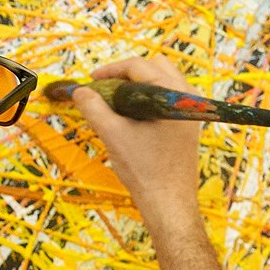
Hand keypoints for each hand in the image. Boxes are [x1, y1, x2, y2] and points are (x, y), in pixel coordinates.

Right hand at [70, 53, 236, 269]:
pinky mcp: (187, 123)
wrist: (168, 203)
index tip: (91, 81)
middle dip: (125, 74)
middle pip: (154, 67)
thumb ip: (94, 108)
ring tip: (114, 100)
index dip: (111, 70)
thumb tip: (79, 91)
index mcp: (173, 95)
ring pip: (161, 81)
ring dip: (136, 85)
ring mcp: (190, 110)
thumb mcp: (113, 135)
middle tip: (103, 88)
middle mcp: (188, 97)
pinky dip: (146, 98)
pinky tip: (129, 114)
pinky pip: (166, 97)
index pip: (140, 66)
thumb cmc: (144, 170)